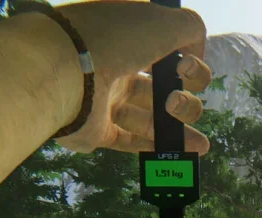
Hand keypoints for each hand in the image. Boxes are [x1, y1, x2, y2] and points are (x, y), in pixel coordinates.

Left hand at [52, 1, 212, 153]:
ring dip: (180, 129)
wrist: (61, 70)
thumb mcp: (161, 20)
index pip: (167, 49)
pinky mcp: (96, 129)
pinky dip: (159, 147)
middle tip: (175, 99)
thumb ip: (189, 28)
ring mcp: (105, 98)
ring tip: (199, 143)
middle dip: (185, 96)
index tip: (185, 64)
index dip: (188, 59)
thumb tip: (196, 51)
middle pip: (162, 86)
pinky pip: (131, 141)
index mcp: (128, 36)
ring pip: (151, 116)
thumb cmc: (110, 39)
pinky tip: (185, 153)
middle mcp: (116, 64)